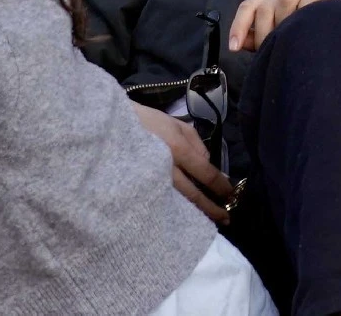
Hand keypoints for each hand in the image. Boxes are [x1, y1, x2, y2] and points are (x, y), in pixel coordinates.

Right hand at [133, 101, 234, 222]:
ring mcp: (151, 184)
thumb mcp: (175, 124)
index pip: (206, 173)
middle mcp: (166, 170)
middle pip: (194, 196)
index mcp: (177, 149)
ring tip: (210, 221)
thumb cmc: (145, 121)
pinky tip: (185, 217)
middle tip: (227, 218)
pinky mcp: (140, 192)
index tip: (232, 194)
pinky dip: (177, 211)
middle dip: (213, 209)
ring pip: (179, 204)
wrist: (108, 128)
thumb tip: (208, 163)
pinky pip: (163, 204)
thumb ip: (195, 143)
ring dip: (197, 213)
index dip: (221, 186)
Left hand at [227, 0, 337, 51]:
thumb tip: (238, 43)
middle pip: (264, 7)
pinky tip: (304, 33)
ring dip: (284, 27)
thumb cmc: (305, 34)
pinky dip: (301, 20)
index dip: (239, 26)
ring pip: (283, 1)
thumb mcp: (279, 36)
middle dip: (264, 34)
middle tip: (272, 51)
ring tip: (290, 43)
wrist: (338, 33)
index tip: (234, 48)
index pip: (249, 6)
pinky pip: (304, 4)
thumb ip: (258, 38)